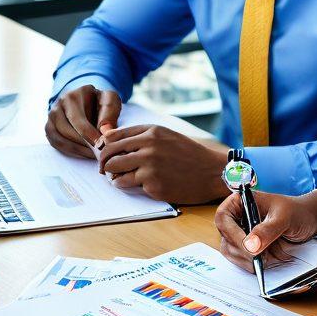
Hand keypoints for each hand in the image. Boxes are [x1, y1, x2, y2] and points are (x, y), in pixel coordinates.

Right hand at [46, 84, 121, 157]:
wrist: (88, 100)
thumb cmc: (100, 101)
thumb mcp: (110, 100)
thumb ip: (110, 112)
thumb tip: (105, 131)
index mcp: (73, 96)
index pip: (77, 119)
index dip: (88, 134)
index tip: (100, 144)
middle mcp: (58, 105)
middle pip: (66, 130)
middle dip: (83, 144)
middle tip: (98, 152)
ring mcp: (51, 116)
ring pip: (59, 138)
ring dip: (77, 149)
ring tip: (93, 154)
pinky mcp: (49, 127)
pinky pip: (56, 143)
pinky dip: (70, 151)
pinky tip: (84, 153)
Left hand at [98, 125, 229, 203]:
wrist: (212, 173)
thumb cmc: (189, 155)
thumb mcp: (167, 137)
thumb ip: (141, 136)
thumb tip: (108, 139)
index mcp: (152, 131)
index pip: (114, 136)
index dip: (105, 146)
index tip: (105, 154)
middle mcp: (149, 145)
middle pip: (109, 152)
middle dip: (103, 162)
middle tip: (105, 169)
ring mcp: (150, 164)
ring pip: (114, 168)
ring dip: (113, 174)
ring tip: (120, 177)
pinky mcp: (152, 183)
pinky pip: (126, 183)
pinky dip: (125, 184)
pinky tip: (136, 183)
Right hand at [215, 188, 316, 271]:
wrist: (307, 222)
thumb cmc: (296, 212)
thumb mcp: (284, 217)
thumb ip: (268, 230)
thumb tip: (250, 245)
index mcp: (241, 202)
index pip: (223, 216)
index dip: (231, 232)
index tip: (246, 244)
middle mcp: (237, 218)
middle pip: (225, 237)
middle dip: (241, 250)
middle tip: (259, 257)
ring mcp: (240, 234)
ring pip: (230, 251)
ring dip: (246, 259)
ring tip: (267, 257)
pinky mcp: (247, 248)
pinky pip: (240, 260)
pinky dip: (250, 264)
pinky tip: (266, 260)